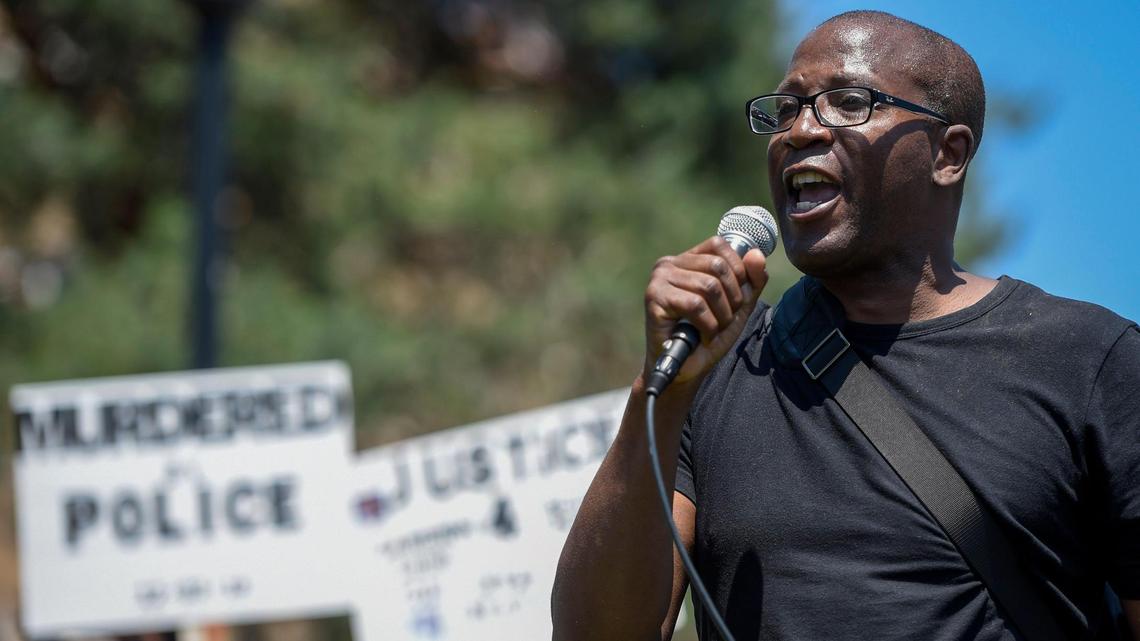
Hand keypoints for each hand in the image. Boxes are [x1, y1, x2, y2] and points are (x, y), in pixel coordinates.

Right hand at [642, 235, 767, 388]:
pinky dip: (708, 325)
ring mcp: (659, 280)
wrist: (685, 369)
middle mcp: (668, 264)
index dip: (737, 269)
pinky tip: (702, 336)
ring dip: (721, 315)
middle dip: (731, 297)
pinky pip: (695, 305)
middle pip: (717, 266)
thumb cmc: (707, 335)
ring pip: (708, 286)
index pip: (719, 244)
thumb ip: (751, 281)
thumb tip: (756, 254)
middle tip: (725, 319)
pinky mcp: (654, 298)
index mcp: (687, 260)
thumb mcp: (737, 306)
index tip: (736, 297)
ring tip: (713, 329)